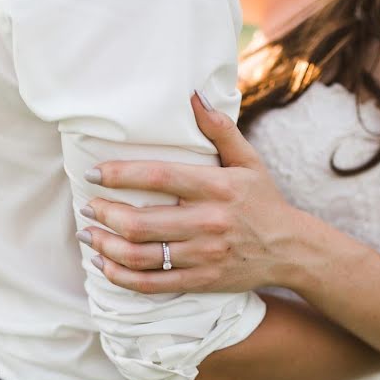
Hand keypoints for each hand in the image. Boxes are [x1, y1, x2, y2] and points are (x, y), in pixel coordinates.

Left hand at [77, 93, 299, 293]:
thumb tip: (192, 96)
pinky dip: (122, 276)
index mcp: (217, 187)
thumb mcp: (249, 161)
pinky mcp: (202, 281)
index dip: (121, 174)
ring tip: (89, 235)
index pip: (159, 176)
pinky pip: (153, 284)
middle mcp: (208, 222)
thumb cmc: (263, 200)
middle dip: (105, 214)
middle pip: (141, 222)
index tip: (94, 174)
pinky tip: (104, 265)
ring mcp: (204, 255)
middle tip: (88, 207)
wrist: (291, 249)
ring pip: (142, 256)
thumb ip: (220, 129)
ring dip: (106, 246)